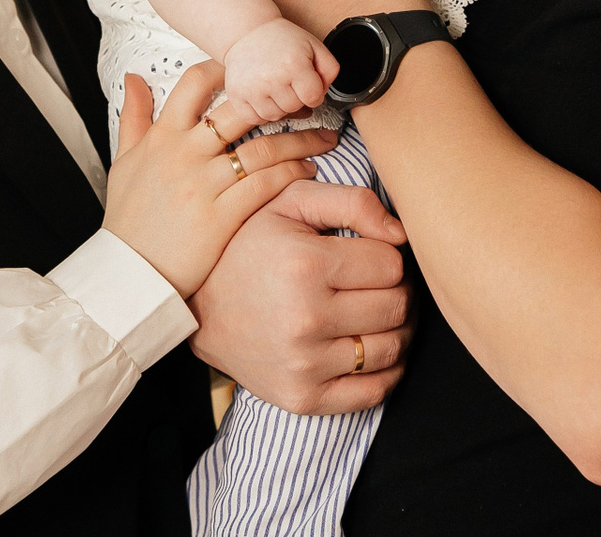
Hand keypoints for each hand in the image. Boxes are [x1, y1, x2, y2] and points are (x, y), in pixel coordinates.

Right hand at [104, 65, 335, 296]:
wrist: (129, 274)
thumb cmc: (128, 219)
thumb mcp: (124, 161)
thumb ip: (133, 116)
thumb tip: (135, 78)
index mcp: (162, 137)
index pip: (196, 82)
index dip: (228, 70)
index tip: (255, 74)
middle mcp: (184, 153)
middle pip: (242, 109)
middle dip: (280, 102)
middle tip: (306, 103)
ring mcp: (203, 184)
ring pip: (263, 147)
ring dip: (299, 140)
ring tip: (321, 140)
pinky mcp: (221, 216)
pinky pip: (265, 184)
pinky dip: (291, 173)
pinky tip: (307, 171)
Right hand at [189, 179, 414, 415]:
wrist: (198, 309)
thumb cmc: (250, 246)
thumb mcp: (290, 203)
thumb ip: (353, 202)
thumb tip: (402, 234)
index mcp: (305, 266)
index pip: (392, 265)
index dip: (385, 255)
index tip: (365, 255)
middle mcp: (306, 319)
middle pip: (397, 306)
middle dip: (395, 290)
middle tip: (374, 283)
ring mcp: (304, 365)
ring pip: (393, 347)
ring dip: (395, 328)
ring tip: (373, 311)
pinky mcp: (303, 398)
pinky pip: (374, 391)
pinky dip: (386, 370)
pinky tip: (369, 346)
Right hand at [224, 18, 339, 120]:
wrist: (248, 31)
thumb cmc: (283, 40)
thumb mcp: (314, 46)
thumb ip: (330, 70)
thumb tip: (322, 94)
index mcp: (294, 64)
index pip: (313, 98)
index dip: (313, 93)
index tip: (305, 83)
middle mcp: (271, 78)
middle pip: (294, 108)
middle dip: (295, 98)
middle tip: (288, 81)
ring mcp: (251, 88)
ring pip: (274, 116)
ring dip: (278, 106)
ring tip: (274, 87)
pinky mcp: (236, 94)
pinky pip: (253, 118)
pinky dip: (259, 112)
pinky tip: (261, 95)